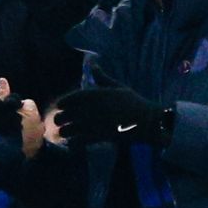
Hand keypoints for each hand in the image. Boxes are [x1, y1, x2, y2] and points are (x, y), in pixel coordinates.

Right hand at [0, 78, 43, 157]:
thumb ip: (2, 94)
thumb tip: (2, 80)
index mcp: (32, 112)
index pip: (28, 104)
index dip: (16, 108)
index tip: (6, 115)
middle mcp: (39, 125)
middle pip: (32, 118)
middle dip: (22, 120)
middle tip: (7, 126)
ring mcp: (38, 140)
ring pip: (32, 131)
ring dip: (25, 133)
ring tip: (9, 137)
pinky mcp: (34, 153)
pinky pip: (32, 145)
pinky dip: (25, 145)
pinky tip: (14, 147)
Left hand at [54, 67, 168, 144]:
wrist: (147, 121)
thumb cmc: (133, 102)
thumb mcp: (117, 86)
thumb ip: (102, 77)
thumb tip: (93, 63)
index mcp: (94, 95)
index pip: (69, 99)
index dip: (62, 103)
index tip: (60, 106)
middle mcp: (90, 108)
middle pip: (64, 115)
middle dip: (60, 119)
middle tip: (61, 122)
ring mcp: (93, 123)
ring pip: (67, 130)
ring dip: (65, 132)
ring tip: (66, 133)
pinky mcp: (98, 137)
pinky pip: (78, 142)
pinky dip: (73, 144)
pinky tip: (74, 144)